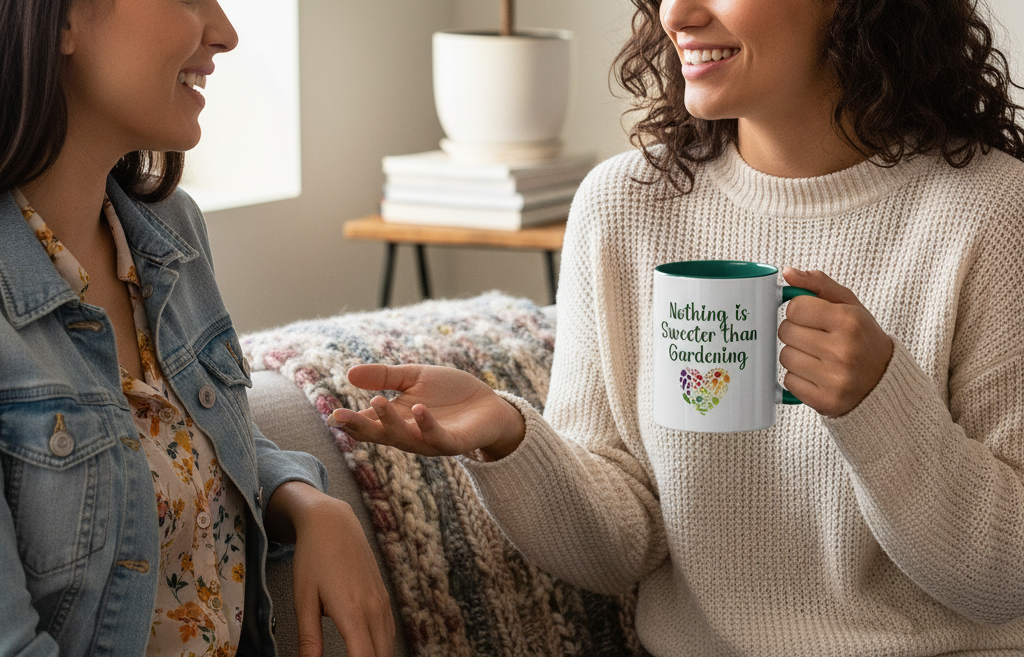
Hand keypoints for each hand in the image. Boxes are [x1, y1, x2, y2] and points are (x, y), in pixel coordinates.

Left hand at [265, 482, 394, 656]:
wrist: (333, 522)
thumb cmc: (313, 558)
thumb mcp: (304, 599)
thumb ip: (309, 638)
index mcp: (352, 612)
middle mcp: (373, 608)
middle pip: (381, 656)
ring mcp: (382, 601)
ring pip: (388, 646)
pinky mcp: (383, 595)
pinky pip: (390, 630)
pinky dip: (382, 647)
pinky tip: (370, 651)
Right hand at [327, 364, 525, 460]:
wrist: (490, 405)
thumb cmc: (451, 393)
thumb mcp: (415, 377)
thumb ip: (385, 376)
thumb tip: (349, 374)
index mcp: (398, 420)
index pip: (369, 423)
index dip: (350, 422)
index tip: (332, 416)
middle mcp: (411, 434)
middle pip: (381, 435)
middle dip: (360, 427)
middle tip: (340, 417)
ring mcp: (432, 441)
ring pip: (405, 438)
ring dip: (390, 422)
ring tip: (376, 402)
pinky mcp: (454, 442)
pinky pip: (438, 437)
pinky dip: (426, 424)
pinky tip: (417, 408)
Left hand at [777, 268, 892, 416]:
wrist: (885, 382)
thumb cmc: (863, 338)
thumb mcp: (850, 305)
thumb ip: (819, 284)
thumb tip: (788, 273)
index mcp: (849, 321)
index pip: (795, 308)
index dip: (800, 311)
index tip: (812, 317)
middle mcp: (842, 351)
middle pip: (786, 331)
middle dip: (796, 332)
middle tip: (816, 338)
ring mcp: (834, 379)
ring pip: (784, 357)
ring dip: (796, 355)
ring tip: (818, 357)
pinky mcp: (825, 401)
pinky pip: (788, 381)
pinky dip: (798, 377)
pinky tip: (817, 374)